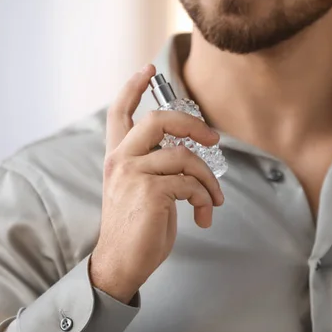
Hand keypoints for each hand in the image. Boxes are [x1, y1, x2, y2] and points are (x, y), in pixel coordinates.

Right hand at [90, 65, 224, 303]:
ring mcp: (133, 173)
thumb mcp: (141, 189)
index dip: (133, 88)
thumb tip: (191, 152)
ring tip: (213, 201)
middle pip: (159, 120)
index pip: (119, 113)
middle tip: (214, 138)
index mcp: (118, 157)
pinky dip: (206, 199)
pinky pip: (191, 183)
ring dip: (209, 180)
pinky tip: (204, 216)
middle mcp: (121, 160)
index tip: (148, 69)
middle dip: (193, 125)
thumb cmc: (137, 227)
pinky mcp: (150, 191)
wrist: (122, 262)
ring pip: (185, 156)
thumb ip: (156, 165)